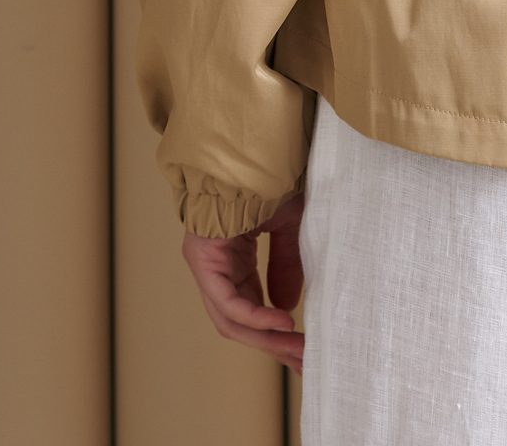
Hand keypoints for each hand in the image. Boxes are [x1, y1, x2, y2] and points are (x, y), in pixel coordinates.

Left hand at [182, 192, 305, 373]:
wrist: (253, 144)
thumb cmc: (271, 175)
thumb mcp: (288, 225)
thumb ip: (285, 265)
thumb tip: (285, 308)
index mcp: (231, 257)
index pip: (250, 307)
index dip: (275, 333)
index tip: (303, 351)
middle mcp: (213, 265)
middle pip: (239, 321)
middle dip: (273, 345)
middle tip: (303, 362)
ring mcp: (205, 263)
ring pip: (231, 319)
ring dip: (265, 339)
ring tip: (297, 350)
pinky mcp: (202, 259)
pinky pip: (228, 301)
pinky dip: (255, 316)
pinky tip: (282, 325)